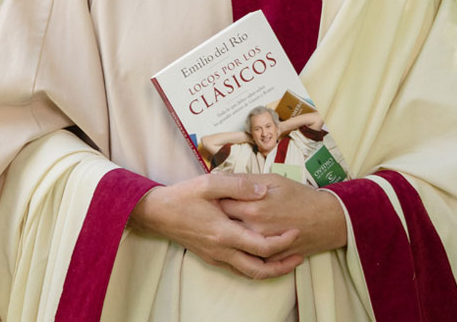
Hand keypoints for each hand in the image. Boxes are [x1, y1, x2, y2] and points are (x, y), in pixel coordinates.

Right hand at [128, 172, 304, 278]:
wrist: (156, 213)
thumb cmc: (182, 196)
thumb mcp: (208, 183)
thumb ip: (237, 185)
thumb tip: (262, 190)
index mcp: (223, 232)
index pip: (262, 246)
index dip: (283, 242)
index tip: (296, 232)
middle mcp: (221, 249)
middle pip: (259, 269)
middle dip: (283, 265)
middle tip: (299, 255)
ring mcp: (215, 256)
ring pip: (249, 273)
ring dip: (270, 269)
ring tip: (286, 259)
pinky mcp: (210, 257)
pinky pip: (237, 269)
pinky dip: (254, 266)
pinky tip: (261, 256)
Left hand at [218, 174, 346, 259]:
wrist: (327, 219)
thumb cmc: (300, 196)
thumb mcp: (273, 180)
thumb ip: (246, 181)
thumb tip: (224, 178)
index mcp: (252, 208)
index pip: (219, 204)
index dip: (213, 198)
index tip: (210, 195)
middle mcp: (254, 229)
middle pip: (223, 224)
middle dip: (216, 217)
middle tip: (211, 210)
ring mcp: (262, 246)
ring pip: (233, 242)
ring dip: (226, 233)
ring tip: (224, 224)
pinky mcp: (270, 257)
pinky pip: (248, 256)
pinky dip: (240, 248)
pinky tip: (237, 239)